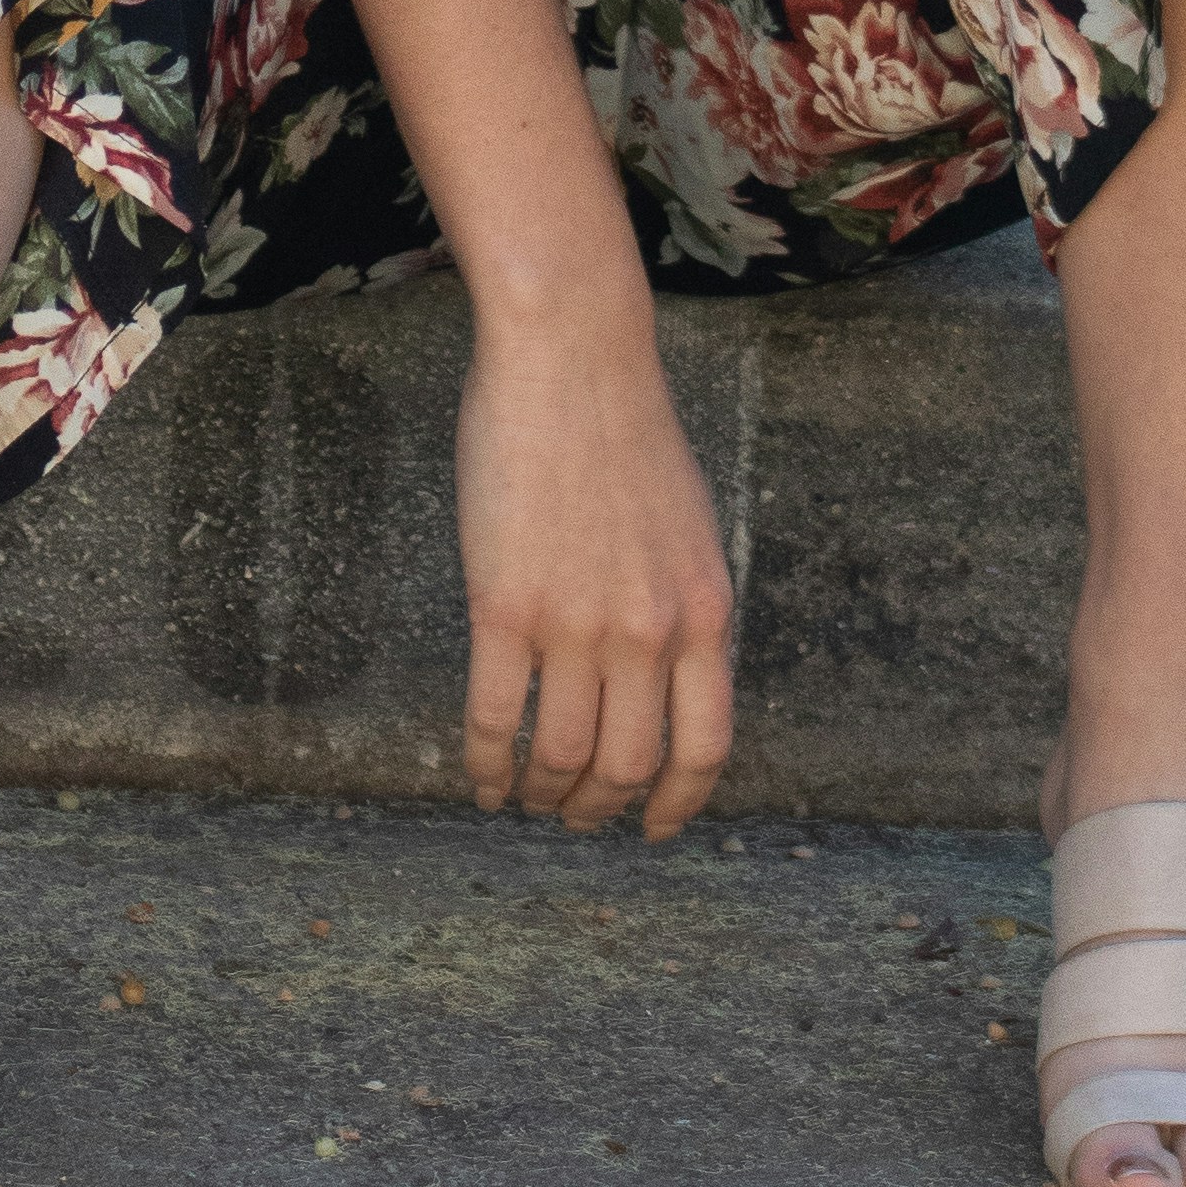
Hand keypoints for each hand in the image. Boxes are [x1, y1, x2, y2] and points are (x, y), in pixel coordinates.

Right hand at [454, 312, 734, 837]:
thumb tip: (668, 676)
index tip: (655, 828)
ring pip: (562, 755)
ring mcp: (576, 623)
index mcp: (704, 613)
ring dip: (544, 794)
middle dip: (600, 808)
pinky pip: (494, 716)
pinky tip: (481, 779)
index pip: (704, 746)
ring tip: (528, 801)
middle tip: (577, 817)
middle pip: (628, 764)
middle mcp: (648, 632)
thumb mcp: (690, 528)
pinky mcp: (504, 607)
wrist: (573, 358)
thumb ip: (684, 606)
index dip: (678, 803)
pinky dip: (486, 764)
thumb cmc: (627, 428)